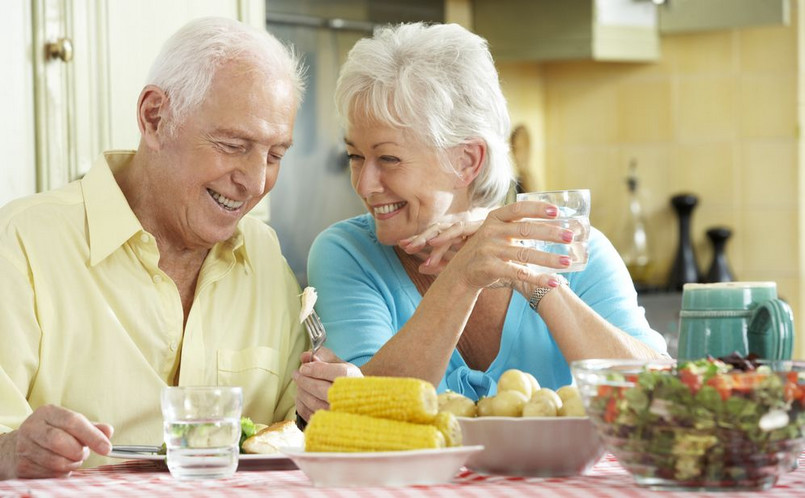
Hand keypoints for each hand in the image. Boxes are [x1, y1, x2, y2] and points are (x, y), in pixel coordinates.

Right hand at [0, 405, 112, 478]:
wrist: (18, 448)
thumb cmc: (52, 434)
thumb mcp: (71, 425)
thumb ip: (92, 428)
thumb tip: (108, 431)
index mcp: (47, 412)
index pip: (73, 422)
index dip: (92, 436)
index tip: (107, 448)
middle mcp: (32, 428)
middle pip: (61, 442)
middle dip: (78, 451)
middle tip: (83, 453)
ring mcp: (24, 448)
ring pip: (56, 462)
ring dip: (72, 464)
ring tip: (72, 458)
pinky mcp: (22, 467)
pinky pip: (50, 475)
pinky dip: (62, 473)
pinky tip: (60, 466)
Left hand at [293, 347, 362, 422]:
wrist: (357, 401)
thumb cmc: (346, 380)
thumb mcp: (340, 364)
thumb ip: (323, 356)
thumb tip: (305, 356)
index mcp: (353, 379)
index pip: (336, 373)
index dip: (316, 370)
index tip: (303, 367)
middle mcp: (348, 398)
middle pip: (321, 389)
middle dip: (304, 380)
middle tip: (296, 374)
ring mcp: (339, 413)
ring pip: (313, 402)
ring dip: (302, 391)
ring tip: (300, 384)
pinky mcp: (329, 423)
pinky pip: (308, 414)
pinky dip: (301, 403)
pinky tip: (302, 395)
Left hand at [398, 217, 483, 274]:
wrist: (520, 271)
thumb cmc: (491, 268)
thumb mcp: (462, 266)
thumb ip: (443, 264)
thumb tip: (419, 267)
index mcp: (460, 235)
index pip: (436, 235)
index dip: (419, 239)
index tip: (402, 245)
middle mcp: (466, 227)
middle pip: (439, 229)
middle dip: (421, 237)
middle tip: (404, 245)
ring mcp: (475, 225)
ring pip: (447, 229)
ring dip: (430, 239)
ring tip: (415, 248)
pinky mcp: (483, 227)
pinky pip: (461, 231)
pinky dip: (446, 238)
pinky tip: (433, 246)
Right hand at [437, 200, 574, 291]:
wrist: (461, 273)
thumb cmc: (486, 250)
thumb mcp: (495, 232)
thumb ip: (515, 225)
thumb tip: (551, 220)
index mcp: (494, 219)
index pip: (518, 209)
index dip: (537, 209)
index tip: (557, 211)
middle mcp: (490, 232)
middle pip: (525, 230)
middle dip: (550, 233)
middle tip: (570, 236)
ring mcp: (489, 250)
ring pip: (524, 254)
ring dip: (548, 258)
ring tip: (567, 261)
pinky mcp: (490, 268)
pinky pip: (518, 273)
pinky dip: (537, 278)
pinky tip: (553, 281)